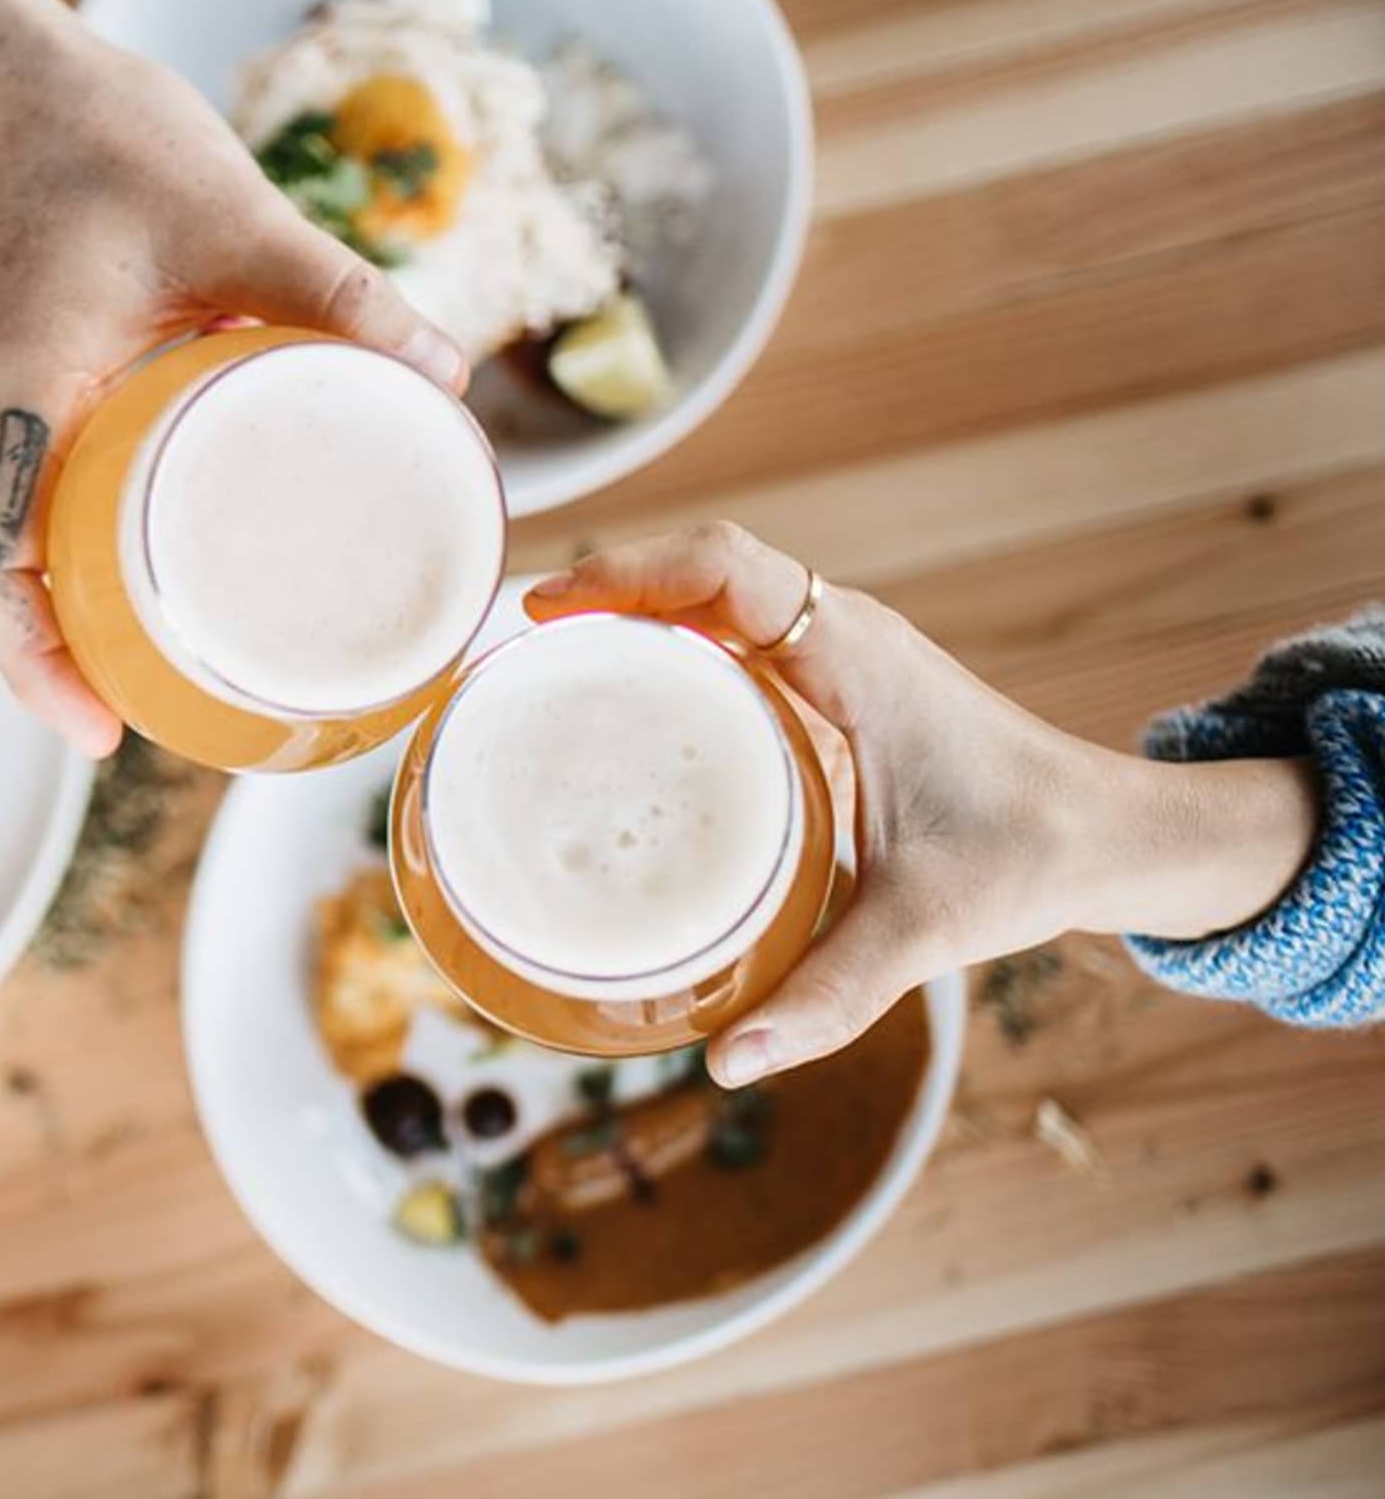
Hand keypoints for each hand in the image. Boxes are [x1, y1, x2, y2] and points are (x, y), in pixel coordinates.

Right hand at [0, 33, 468, 755]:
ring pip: (23, 546)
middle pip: (10, 580)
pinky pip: (42, 498)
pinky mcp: (21, 389)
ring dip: (83, 616)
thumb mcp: (228, 211)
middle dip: (77, 667)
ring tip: (178, 670)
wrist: (0, 77)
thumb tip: (446, 375)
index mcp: (14, 394)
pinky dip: (91, 552)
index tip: (102, 736)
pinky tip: (167, 566)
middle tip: (178, 721)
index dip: (37, 667)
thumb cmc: (90, 135)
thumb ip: (336, 292)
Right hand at [524, 524, 1314, 1086]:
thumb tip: (729, 1061)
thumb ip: (826, 998)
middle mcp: (841, 636)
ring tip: (548, 661)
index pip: (726, 568)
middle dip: (606, 584)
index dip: (628, 573)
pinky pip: (736, 631)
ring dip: (636, 607)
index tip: (548, 612)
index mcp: (854, 658)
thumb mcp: (923, 930)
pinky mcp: (834, 681)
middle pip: (702, 565)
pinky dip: (672, 640)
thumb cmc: (1028, 860)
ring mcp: (837, 652)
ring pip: (717, 591)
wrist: (1108, 836)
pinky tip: (626, 700)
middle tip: (519, 644)